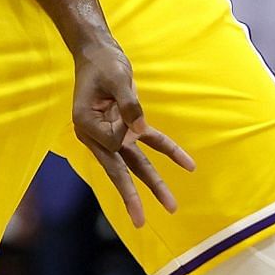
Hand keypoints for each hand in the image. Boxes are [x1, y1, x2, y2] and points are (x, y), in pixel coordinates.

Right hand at [70, 40, 193, 226]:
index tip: (121, 110)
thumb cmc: (102, 64)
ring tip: (171, 206)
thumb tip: (141, 130)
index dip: (123, 130)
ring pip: (135, 163)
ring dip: (154, 183)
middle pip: (118, 169)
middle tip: (140, 221)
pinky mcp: (128, 127)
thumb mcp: (115, 78)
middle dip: (131, 195)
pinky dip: (169, 151)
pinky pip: (150, 143)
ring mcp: (113, 133)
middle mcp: (97, 135)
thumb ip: (129, 104)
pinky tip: (188, 164)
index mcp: (86, 124)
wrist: (98, 52)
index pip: (111, 142)